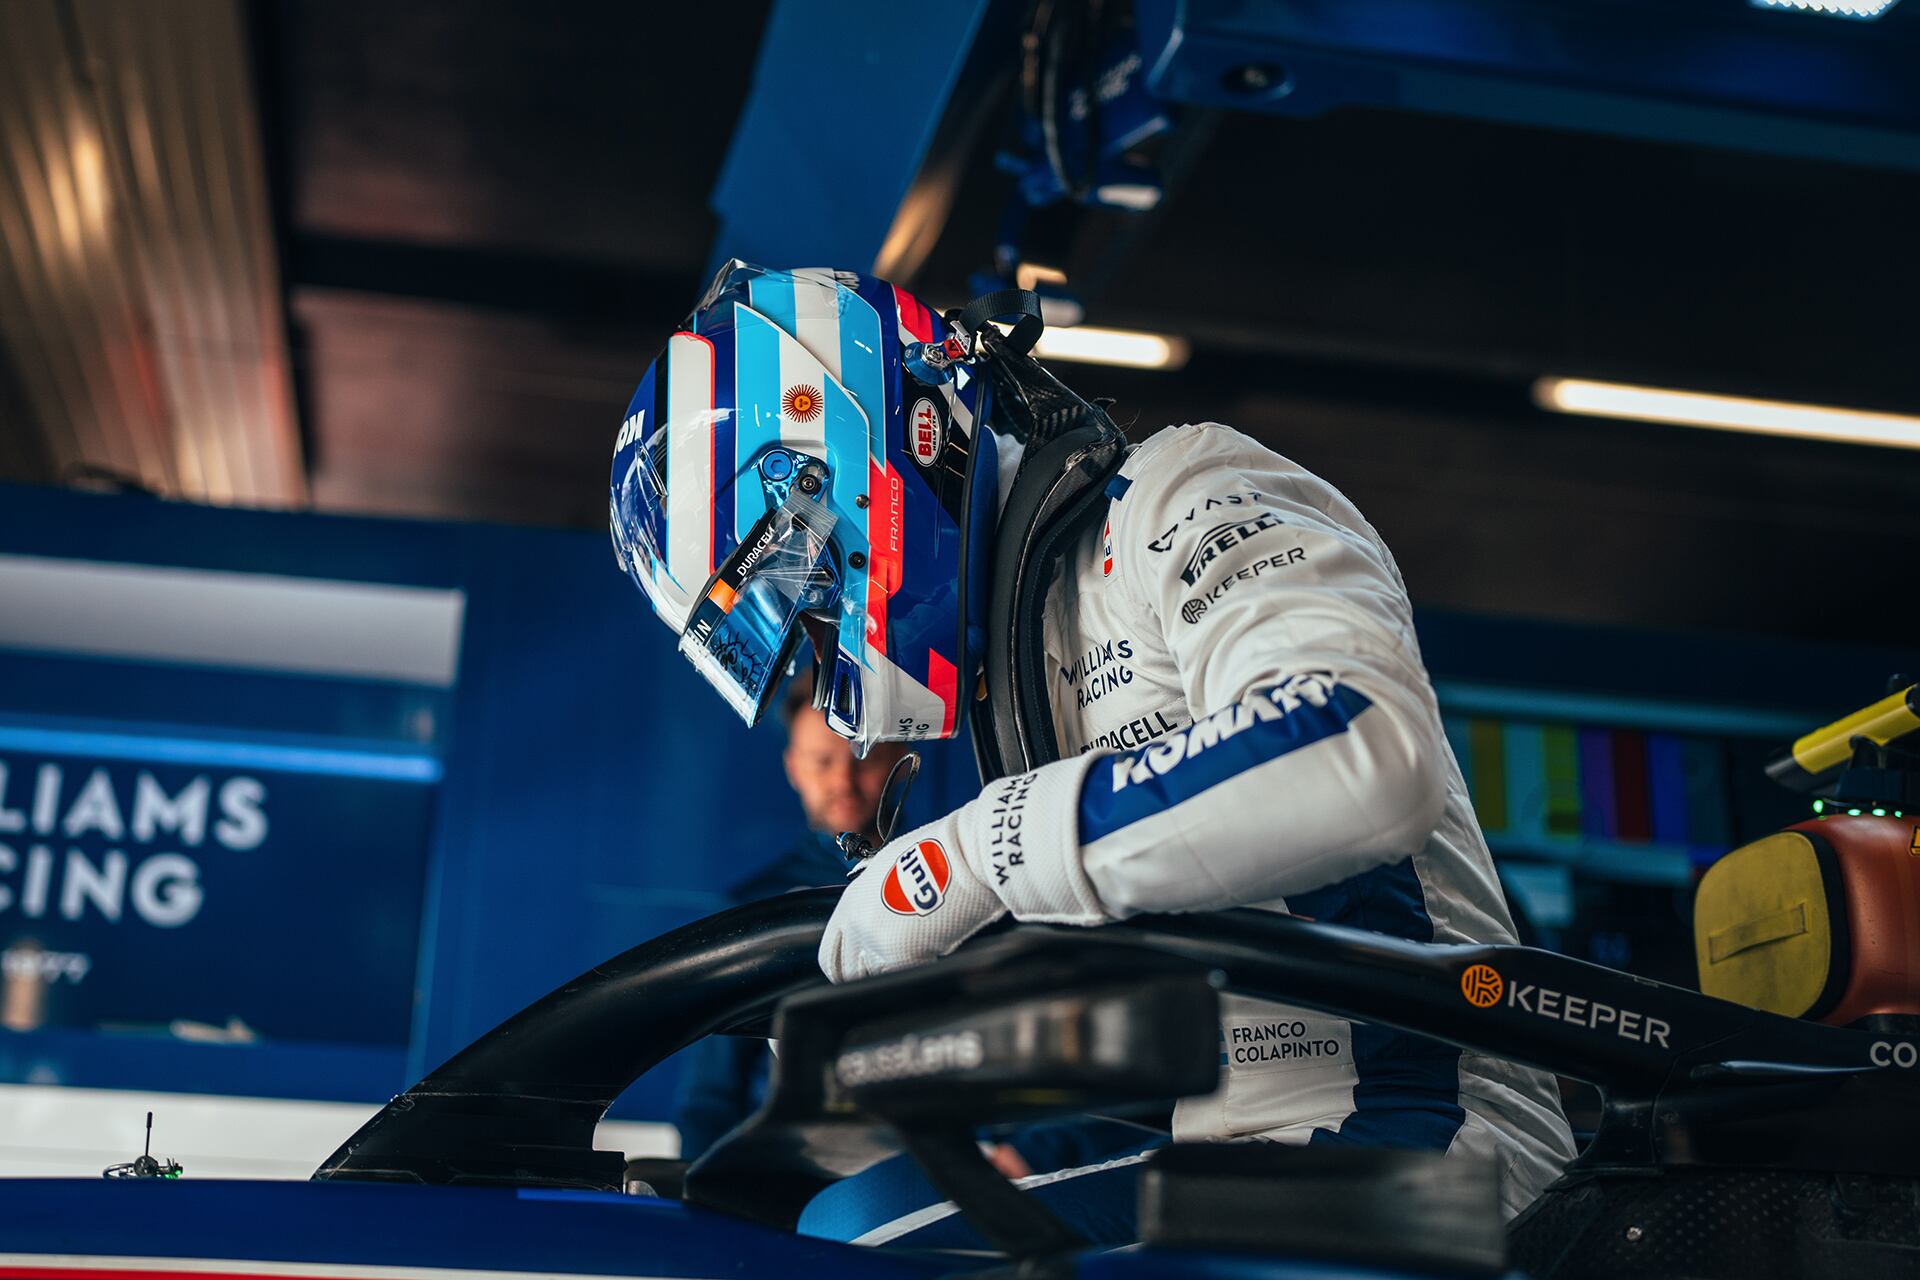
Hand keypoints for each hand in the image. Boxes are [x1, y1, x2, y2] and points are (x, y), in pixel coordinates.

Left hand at [818, 812, 1003, 982]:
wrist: (967, 855)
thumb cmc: (938, 854)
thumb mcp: (890, 869)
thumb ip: (873, 898)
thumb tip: (876, 916)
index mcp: (851, 903)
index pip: (830, 955)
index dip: (844, 965)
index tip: (859, 969)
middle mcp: (858, 926)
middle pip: (848, 973)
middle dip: (867, 974)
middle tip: (890, 967)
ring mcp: (879, 943)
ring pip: (876, 977)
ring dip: (893, 971)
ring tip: (917, 952)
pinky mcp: (906, 955)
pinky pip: (903, 976)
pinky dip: (917, 970)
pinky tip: (934, 950)